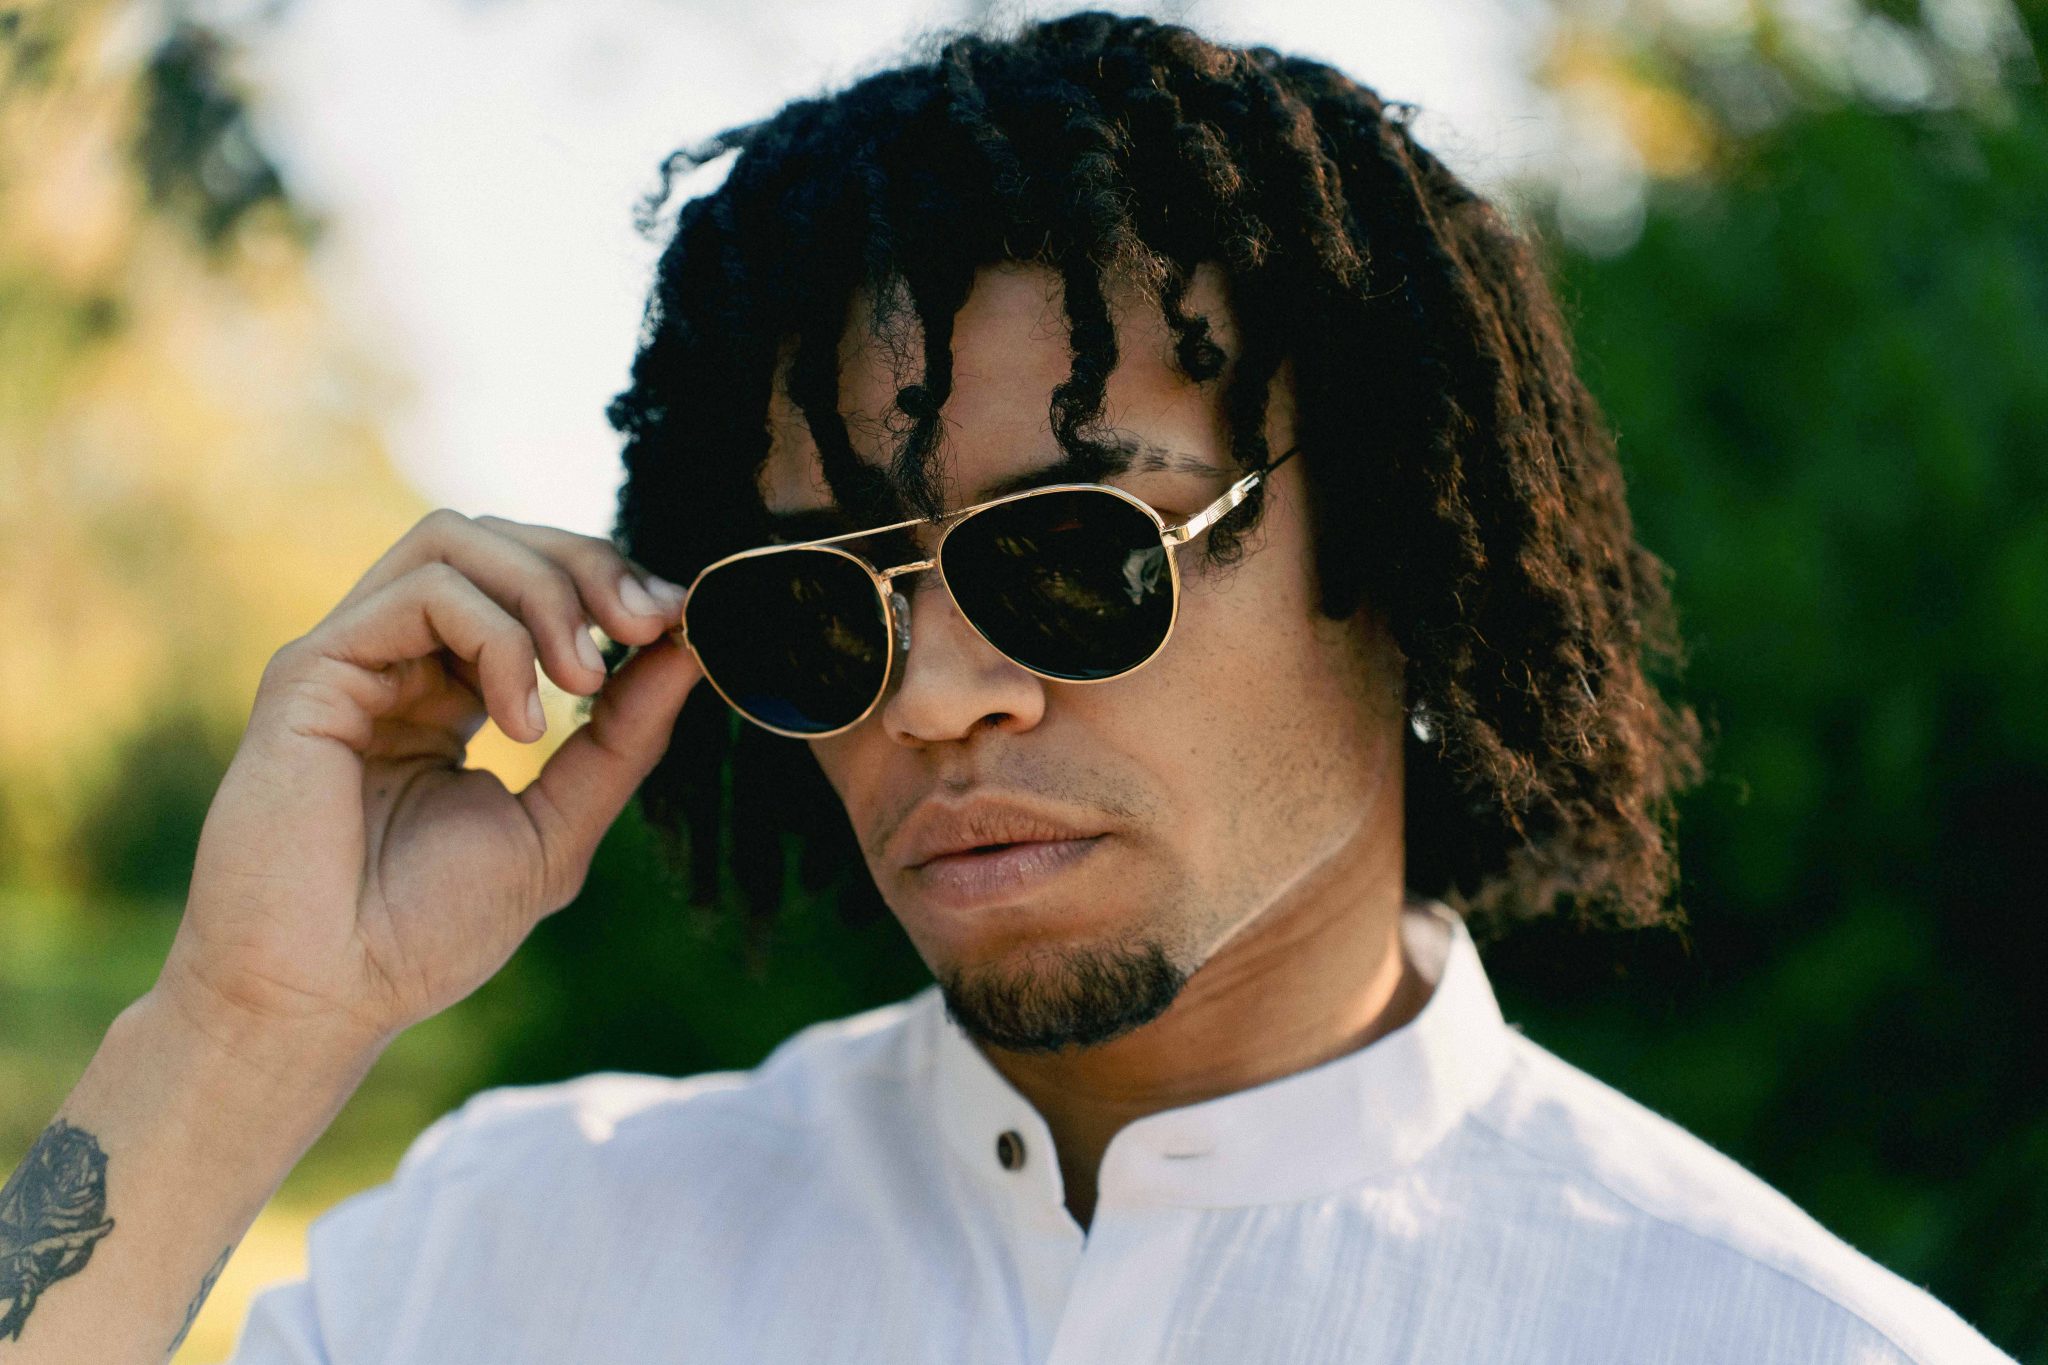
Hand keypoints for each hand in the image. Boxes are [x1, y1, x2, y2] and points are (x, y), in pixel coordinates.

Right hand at [156, 510, 703, 1056]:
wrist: (324, 997)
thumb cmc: (425, 932)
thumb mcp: (559, 825)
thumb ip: (622, 739)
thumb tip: (688, 652)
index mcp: (450, 690)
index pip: (531, 584)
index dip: (610, 582)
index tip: (680, 619)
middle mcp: (396, 661)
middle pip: (498, 539)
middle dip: (590, 565)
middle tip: (649, 622)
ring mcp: (351, 658)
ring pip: (457, 541)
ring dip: (547, 592)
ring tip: (582, 680)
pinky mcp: (312, 669)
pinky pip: (422, 590)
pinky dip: (497, 637)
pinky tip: (520, 722)